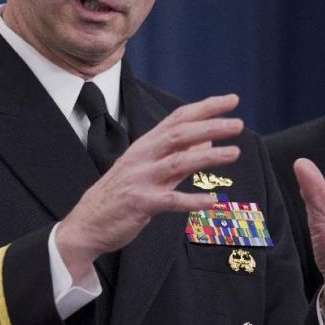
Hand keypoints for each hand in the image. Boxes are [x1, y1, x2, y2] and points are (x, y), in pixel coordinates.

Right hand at [55, 94, 243, 277]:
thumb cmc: (121, 193)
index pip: (178, 118)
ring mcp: (140, 179)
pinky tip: (213, 200)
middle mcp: (143, 156)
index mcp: (146, 145)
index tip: (231, 100)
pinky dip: (193, 200)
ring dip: (208, 157)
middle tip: (238, 124)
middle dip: (210, 126)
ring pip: (178, 162)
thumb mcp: (149, 168)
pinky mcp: (140, 203)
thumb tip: (210, 137)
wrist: (87, 223)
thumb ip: (179, 154)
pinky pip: (171, 200)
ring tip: (234, 152)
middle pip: (179, 134)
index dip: (205, 107)